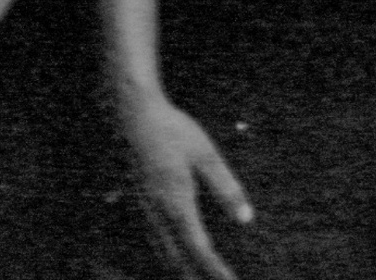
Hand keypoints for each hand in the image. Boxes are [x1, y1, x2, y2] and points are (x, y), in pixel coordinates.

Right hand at [125, 96, 253, 279]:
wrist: (130, 112)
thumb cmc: (171, 129)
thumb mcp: (205, 154)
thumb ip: (226, 187)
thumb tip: (245, 218)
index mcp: (177, 202)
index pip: (199, 249)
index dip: (215, 270)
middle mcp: (157, 212)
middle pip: (177, 259)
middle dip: (195, 278)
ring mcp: (143, 208)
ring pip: (160, 252)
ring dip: (179, 270)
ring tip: (195, 278)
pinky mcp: (136, 201)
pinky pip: (150, 238)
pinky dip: (164, 254)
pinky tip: (171, 254)